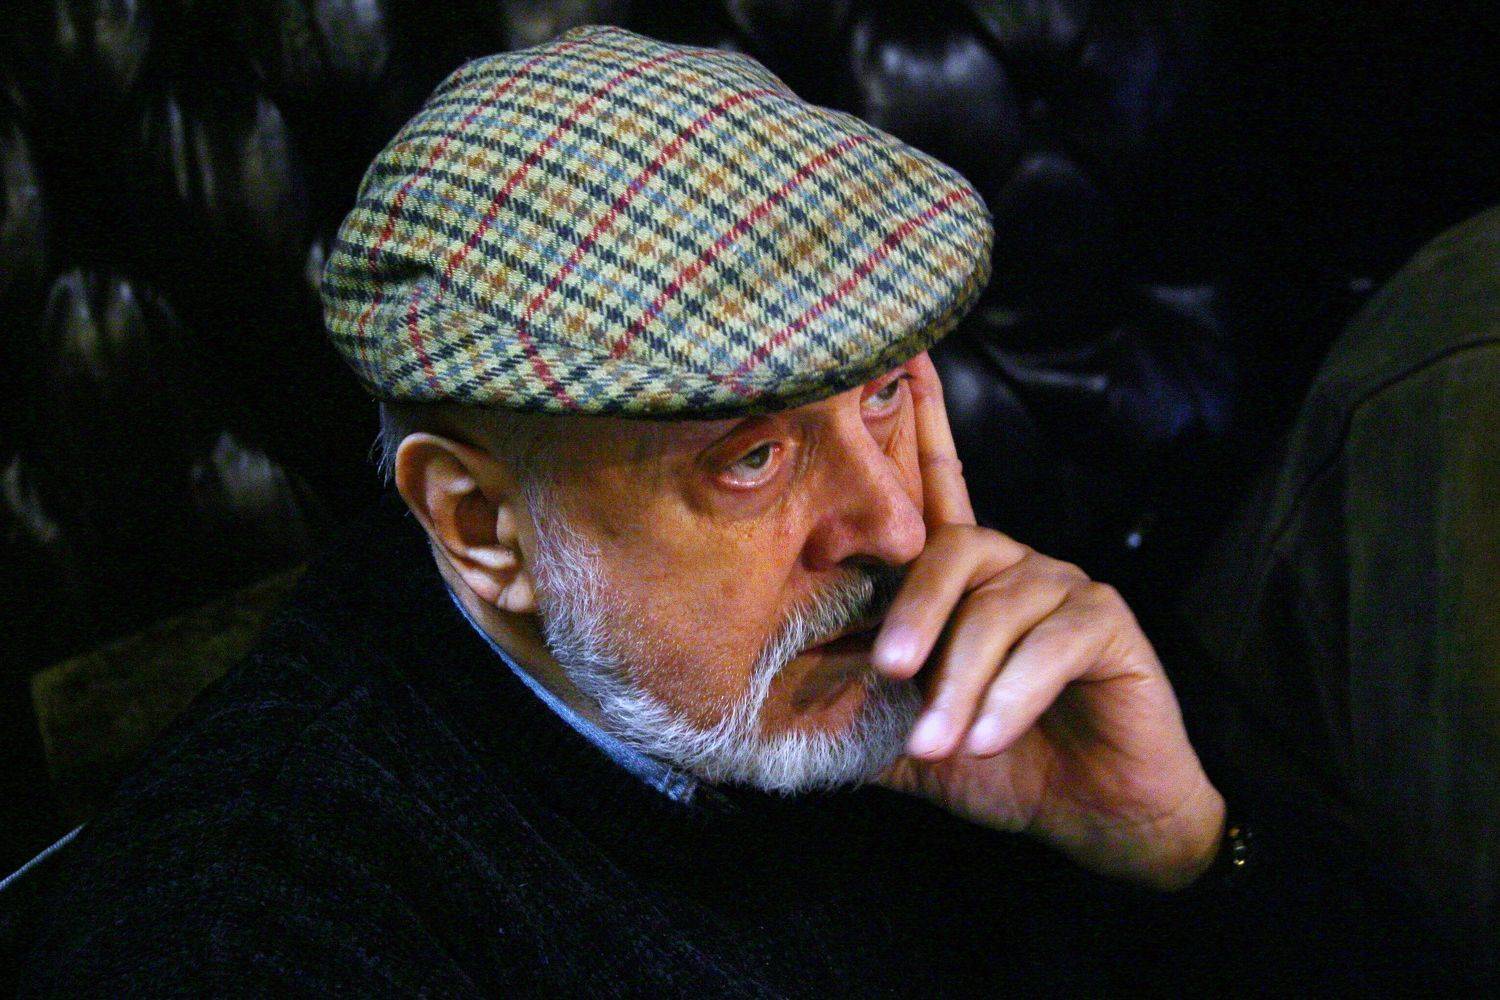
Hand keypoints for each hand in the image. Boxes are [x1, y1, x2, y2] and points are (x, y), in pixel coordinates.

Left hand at [872, 353, 1224, 890]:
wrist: (1098, 818)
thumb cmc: (999, 767)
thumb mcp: (903, 742)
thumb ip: (849, 715)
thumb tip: (756, 712)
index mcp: (964, 582)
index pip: (935, 489)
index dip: (921, 423)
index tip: (899, 358)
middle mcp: (1014, 567)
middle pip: (953, 548)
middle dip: (914, 610)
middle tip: (886, 671)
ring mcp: (1065, 589)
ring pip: (998, 607)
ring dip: (960, 678)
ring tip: (935, 740)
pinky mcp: (1109, 624)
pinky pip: (1053, 641)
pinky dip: (1011, 693)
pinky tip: (987, 736)